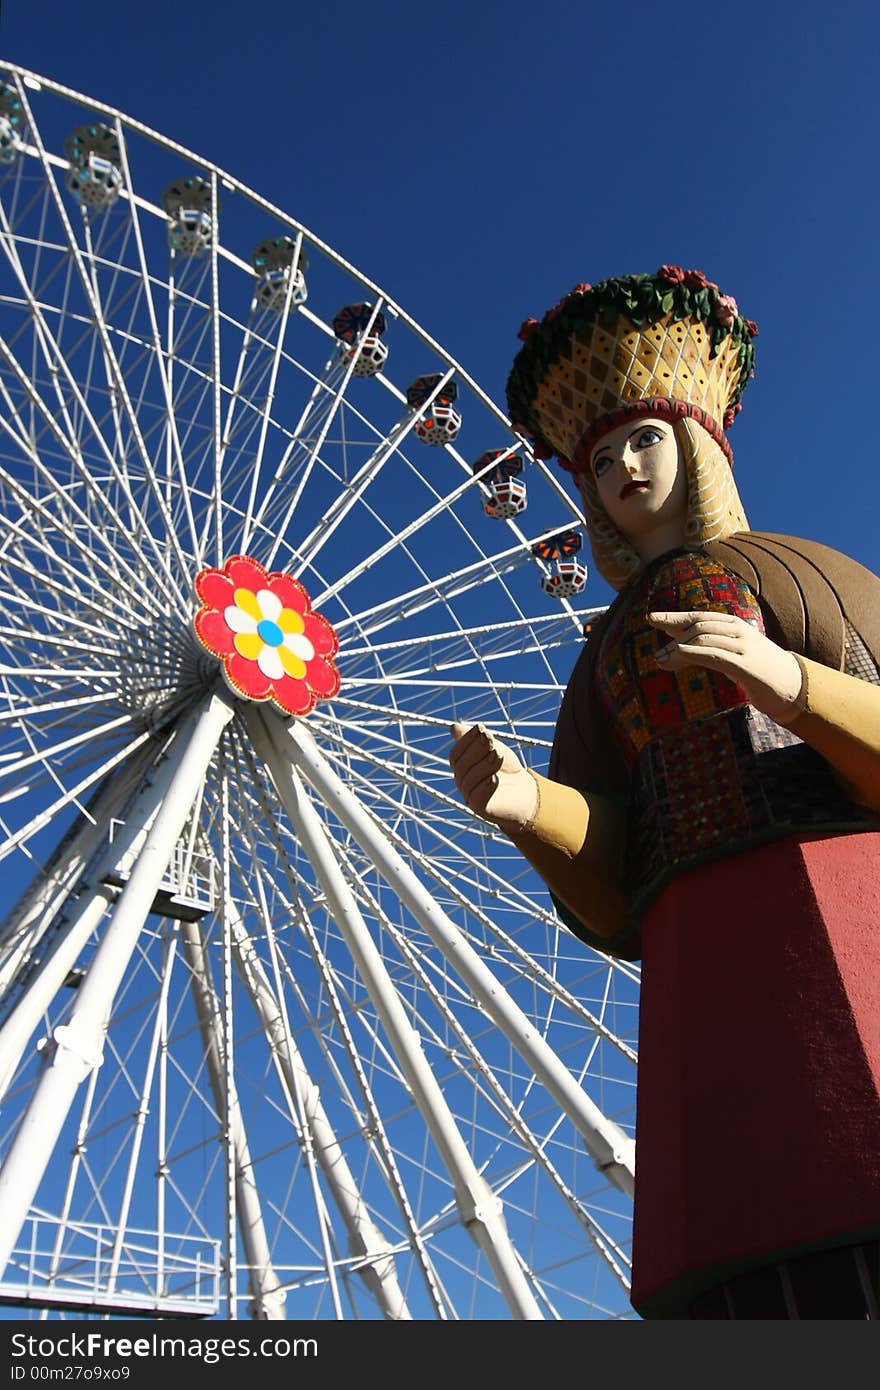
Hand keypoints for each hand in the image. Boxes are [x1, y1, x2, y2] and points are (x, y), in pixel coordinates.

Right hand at [449, 722, 538, 832]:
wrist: (525, 791)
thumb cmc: (507, 769)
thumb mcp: (493, 749)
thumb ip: (476, 740)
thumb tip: (453, 727)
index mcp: (462, 768)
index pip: (456, 754)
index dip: (467, 740)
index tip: (480, 728)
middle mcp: (462, 783)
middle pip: (462, 766)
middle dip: (476, 749)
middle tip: (490, 738)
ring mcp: (470, 797)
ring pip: (470, 780)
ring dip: (485, 765)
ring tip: (498, 755)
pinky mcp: (481, 809)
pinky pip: (478, 798)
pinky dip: (486, 786)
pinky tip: (495, 777)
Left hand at [648, 610, 804, 723]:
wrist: (795, 687)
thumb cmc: (762, 672)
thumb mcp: (738, 654)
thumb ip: (715, 647)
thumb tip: (684, 646)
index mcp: (736, 626)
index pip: (701, 616)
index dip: (676, 617)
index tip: (653, 619)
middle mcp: (738, 631)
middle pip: (698, 626)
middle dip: (674, 636)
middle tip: (658, 655)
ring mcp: (742, 647)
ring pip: (702, 639)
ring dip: (677, 649)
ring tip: (662, 662)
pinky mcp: (745, 665)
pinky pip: (713, 654)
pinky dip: (692, 653)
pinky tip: (678, 657)